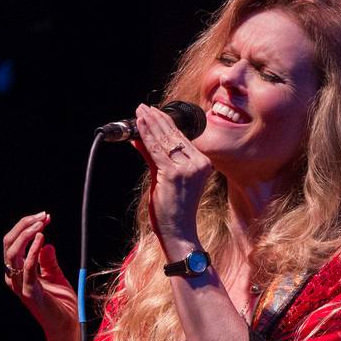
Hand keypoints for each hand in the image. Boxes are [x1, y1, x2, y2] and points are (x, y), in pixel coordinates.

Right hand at [3, 212, 77, 340]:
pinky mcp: (31, 293)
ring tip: (41, 223)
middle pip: (9, 244)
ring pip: (12, 254)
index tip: (45, 217)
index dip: (27, 227)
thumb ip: (48, 261)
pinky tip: (42, 239)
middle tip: (43, 216)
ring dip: (27, 234)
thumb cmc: (61, 304)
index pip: (14, 244)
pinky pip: (27, 268)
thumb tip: (46, 243)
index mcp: (19, 272)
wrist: (67, 326)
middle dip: (24, 226)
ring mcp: (21, 285)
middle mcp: (15, 278)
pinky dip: (32, 251)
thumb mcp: (56, 276)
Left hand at [131, 103, 212, 249]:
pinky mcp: (174, 174)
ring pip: (165, 140)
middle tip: (142, 107)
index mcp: (201, 163)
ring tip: (139, 112)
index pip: (181, 137)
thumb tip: (139, 139)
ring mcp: (188, 168)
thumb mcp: (163, 178)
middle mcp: (198, 163)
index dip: (165, 122)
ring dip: (149, 124)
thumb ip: (153, 157)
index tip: (153, 111)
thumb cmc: (173, 209)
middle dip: (156, 119)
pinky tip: (139, 126)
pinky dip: (146, 136)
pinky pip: (156, 151)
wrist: (179, 232)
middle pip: (173, 135)